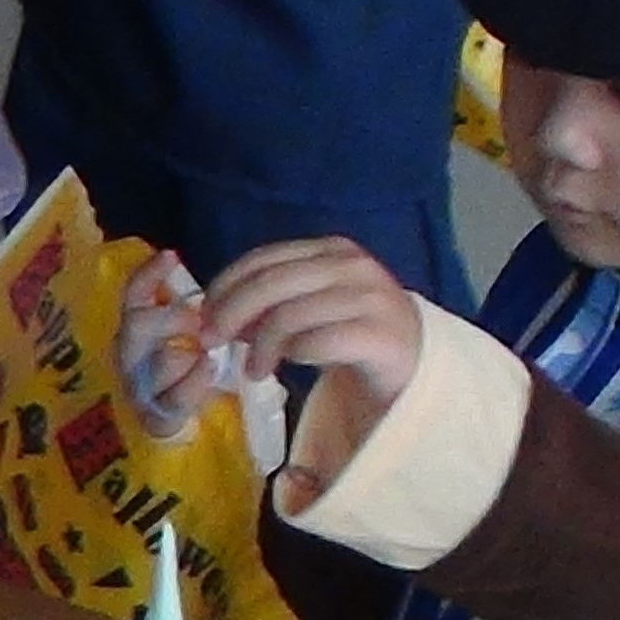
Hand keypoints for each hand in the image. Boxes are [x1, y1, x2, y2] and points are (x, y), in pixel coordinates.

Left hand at [200, 236, 422, 481]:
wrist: (414, 361)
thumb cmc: (352, 332)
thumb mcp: (309, 305)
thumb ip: (270, 301)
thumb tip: (216, 312)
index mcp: (330, 250)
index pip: (263, 259)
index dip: (225, 286)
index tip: (204, 315)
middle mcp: (352, 266)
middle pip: (271, 284)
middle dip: (231, 314)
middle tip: (212, 342)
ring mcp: (371, 298)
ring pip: (290, 315)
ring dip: (260, 346)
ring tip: (254, 369)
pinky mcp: (382, 335)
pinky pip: (318, 342)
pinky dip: (293, 356)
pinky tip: (288, 369)